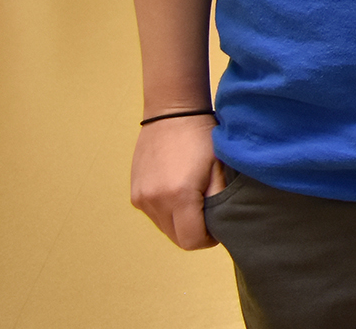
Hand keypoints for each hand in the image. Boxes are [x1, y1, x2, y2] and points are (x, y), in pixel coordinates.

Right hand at [130, 117, 225, 249]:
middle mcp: (154, 201)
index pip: (191, 241)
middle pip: (177, 239)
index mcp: (178, 196)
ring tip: (195, 198)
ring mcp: (141, 198)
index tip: (219, 224)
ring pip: (165, 228)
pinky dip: (168, 212)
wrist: (172, 114)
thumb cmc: (201, 138)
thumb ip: (220, 200)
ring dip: (181, 223)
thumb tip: (221, 226)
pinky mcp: (134, 194)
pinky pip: (154, 215)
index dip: (209, 239)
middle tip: (210, 211)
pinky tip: (179, 191)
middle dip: (195, 232)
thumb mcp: (219, 168)